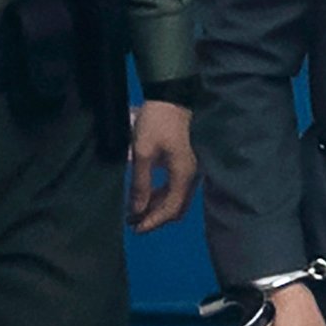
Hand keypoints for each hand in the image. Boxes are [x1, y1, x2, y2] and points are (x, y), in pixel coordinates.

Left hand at [128, 100, 197, 231]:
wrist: (172, 96)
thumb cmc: (156, 123)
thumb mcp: (143, 152)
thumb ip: (141, 183)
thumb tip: (137, 210)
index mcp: (183, 174)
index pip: (170, 209)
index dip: (153, 221)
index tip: (134, 228)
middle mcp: (191, 175)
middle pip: (177, 207)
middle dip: (157, 217)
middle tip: (135, 220)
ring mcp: (191, 168)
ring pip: (177, 197)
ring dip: (159, 206)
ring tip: (137, 207)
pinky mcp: (187, 162)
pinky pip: (177, 186)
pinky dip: (163, 194)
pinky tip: (148, 192)